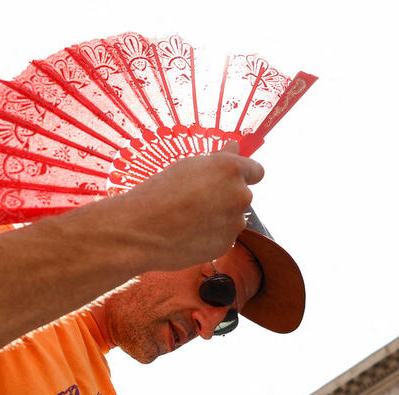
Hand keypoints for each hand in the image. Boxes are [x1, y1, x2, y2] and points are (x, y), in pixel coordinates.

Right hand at [121, 141, 264, 270]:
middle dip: (226, 197)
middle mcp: (240, 194)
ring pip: (233, 218)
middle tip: (195, 201)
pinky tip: (188, 234)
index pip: (257, 171)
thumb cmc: (159, 192)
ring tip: (188, 219)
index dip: (243, 175)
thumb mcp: (187, 166)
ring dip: (219, 218)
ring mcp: (235, 222)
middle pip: (243, 195)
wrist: (141, 230)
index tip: (227, 181)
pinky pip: (224, 237)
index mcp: (231, 169)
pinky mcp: (227, 244)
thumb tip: (235, 146)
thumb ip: (218, 159)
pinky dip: (211, 236)